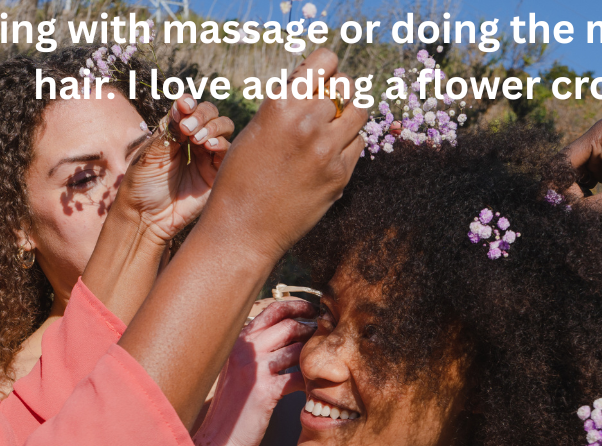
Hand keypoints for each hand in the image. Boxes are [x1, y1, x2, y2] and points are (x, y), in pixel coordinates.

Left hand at [120, 96, 232, 242]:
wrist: (147, 216)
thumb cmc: (142, 183)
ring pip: (224, 129)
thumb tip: (185, 103)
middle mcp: (194, 142)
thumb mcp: (153, 150)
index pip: (192, 109)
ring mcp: (207, 158)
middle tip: (188, 128)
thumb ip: (171, 128)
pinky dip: (221, 144)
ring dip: (213, 127)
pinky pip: (228, 153)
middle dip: (202, 115)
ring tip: (197, 140)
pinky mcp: (216, 175)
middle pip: (211, 114)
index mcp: (176, 133)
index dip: (190, 104)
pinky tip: (208, 148)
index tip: (183, 107)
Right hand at [194, 297, 314, 445]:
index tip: (313, 311)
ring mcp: (255, 369)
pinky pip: (297, 377)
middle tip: (326, 338)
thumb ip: (257, 348)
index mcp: (240, 340)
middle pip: (289, 326)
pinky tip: (314, 386)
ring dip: (314, 355)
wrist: (220, 436)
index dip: (297, 307)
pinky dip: (309, 380)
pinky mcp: (265, 391)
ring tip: (324, 362)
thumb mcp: (239, 368)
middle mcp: (246, 349)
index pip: (273, 310)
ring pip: (296, 350)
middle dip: (312, 330)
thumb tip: (285, 333)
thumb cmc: (233, 404)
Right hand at [198, 49, 365, 262]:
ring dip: (348, 117)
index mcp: (282, 103)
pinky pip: (358, 146)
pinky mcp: (339, 176)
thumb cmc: (242, 178)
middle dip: (337, 95)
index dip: (326, 68)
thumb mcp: (257, 129)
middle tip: (325, 111)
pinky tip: (328, 157)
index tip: (320, 81)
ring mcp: (327, 151)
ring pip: (359, 113)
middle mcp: (308, 122)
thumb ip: (288, 106)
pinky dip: (348, 146)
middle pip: (346, 87)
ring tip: (330, 131)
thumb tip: (318, 87)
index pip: (326, 60)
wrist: (244, 229)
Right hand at [564, 116, 601, 225]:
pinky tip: (593, 209)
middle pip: (564, 168)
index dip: (552, 190)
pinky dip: (583, 197)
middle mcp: (601, 135)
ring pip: (572, 176)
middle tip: (572, 219)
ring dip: (574, 198)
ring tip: (588, 215)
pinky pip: (584, 179)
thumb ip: (582, 210)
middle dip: (564, 195)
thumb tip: (555, 217)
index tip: (553, 216)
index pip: (561, 162)